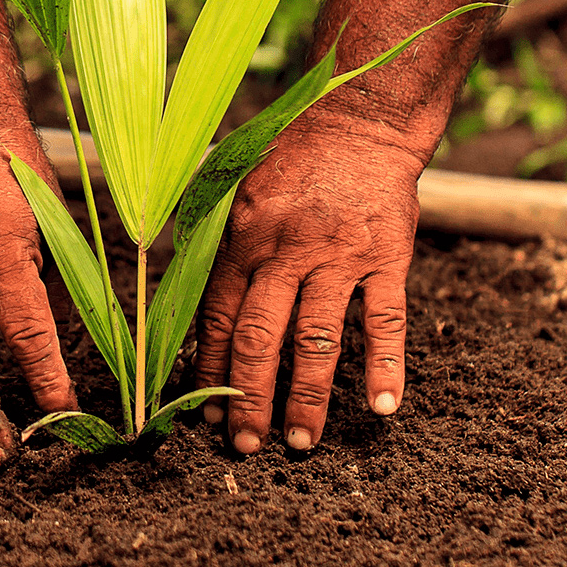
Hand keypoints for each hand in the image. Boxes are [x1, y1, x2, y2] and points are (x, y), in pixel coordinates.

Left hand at [192, 116, 425, 452]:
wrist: (360, 122)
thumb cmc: (289, 162)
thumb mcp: (235, 191)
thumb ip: (213, 247)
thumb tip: (179, 310)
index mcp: (243, 237)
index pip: (217, 318)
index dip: (209, 372)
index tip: (205, 415)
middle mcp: (287, 249)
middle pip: (260, 337)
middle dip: (249, 398)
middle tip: (244, 445)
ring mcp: (340, 255)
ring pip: (318, 338)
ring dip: (307, 396)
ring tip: (300, 441)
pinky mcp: (388, 255)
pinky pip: (386, 319)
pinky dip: (386, 366)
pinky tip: (382, 407)